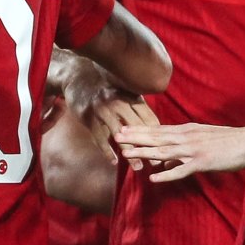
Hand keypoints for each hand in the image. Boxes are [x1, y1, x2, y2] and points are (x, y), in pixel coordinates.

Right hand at [52, 50, 158, 167]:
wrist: (78, 76)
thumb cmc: (107, 89)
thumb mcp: (124, 92)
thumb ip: (138, 108)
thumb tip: (158, 129)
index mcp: (131, 96)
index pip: (149, 119)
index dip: (159, 136)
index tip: (166, 151)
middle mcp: (119, 102)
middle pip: (138, 129)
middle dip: (149, 148)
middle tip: (158, 164)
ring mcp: (103, 109)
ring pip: (120, 136)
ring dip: (130, 153)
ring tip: (139, 168)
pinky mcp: (88, 116)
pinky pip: (100, 137)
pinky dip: (107, 151)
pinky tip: (115, 162)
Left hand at [115, 123, 244, 181]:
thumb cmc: (228, 141)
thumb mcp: (203, 138)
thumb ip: (185, 145)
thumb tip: (168, 157)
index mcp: (187, 130)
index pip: (159, 130)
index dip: (140, 130)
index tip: (124, 129)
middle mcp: (187, 137)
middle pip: (156, 137)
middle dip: (135, 137)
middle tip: (117, 135)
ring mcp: (193, 150)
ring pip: (163, 151)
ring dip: (143, 152)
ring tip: (126, 153)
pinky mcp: (202, 162)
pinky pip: (180, 170)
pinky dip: (166, 174)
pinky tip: (153, 178)